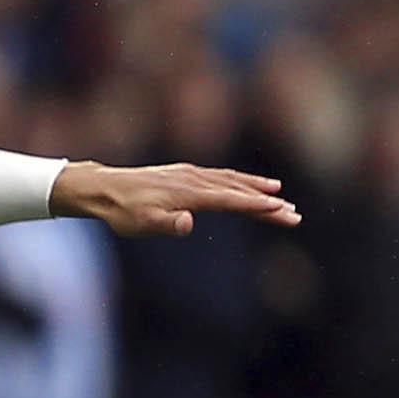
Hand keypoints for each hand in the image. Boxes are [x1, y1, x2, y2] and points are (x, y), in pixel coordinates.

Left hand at [50, 161, 299, 235]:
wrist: (104, 189)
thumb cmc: (123, 212)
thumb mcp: (141, 224)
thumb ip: (167, 224)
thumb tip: (188, 222)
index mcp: (189, 194)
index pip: (230, 201)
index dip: (257, 206)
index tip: (282, 211)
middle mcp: (194, 180)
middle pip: (238, 190)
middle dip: (267, 203)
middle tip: (294, 215)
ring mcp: (191, 174)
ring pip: (231, 180)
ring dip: (257, 188)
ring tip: (280, 195)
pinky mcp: (185, 173)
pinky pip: (219, 175)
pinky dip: (238, 180)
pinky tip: (247, 185)